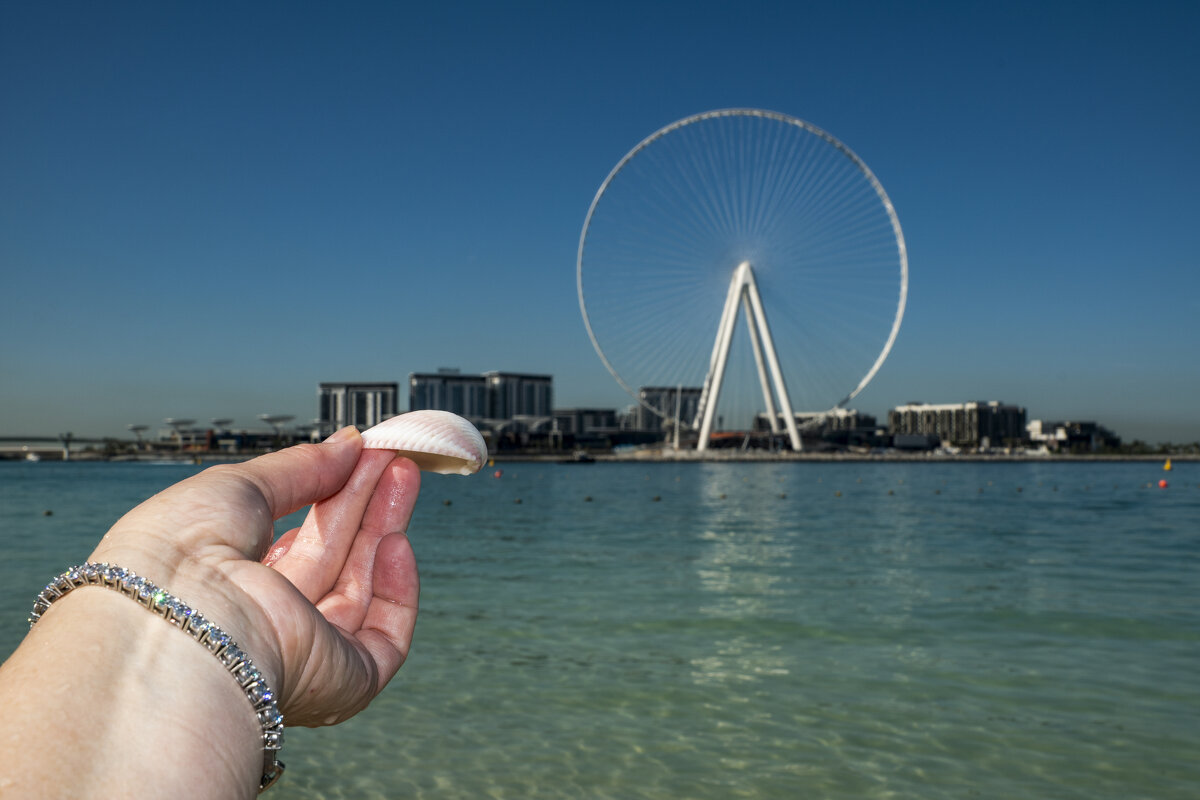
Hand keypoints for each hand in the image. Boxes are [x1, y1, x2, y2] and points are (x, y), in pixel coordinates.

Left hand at [88, 426, 420, 726]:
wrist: (177, 621)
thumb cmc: (179, 554)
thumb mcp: (235, 487)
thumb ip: (299, 468)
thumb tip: (349, 444)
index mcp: (228, 590)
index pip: (292, 544)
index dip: (329, 496)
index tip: (357, 456)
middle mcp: (265, 627)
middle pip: (332, 559)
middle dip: (364, 503)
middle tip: (393, 459)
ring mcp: (305, 655)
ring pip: (362, 589)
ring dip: (384, 528)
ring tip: (405, 474)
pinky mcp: (341, 682)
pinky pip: (385, 637)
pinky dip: (397, 590)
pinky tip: (397, 541)